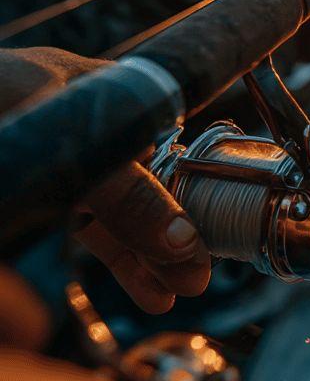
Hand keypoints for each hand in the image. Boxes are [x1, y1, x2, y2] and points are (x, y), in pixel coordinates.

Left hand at [0, 48, 210, 312]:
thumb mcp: (56, 144)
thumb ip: (120, 193)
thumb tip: (184, 238)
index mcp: (88, 86)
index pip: (161, 131)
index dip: (189, 180)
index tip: (206, 229)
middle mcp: (78, 119)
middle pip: (146, 177)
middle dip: (176, 228)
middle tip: (200, 274)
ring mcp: (56, 157)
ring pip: (118, 209)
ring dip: (151, 252)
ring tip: (178, 293)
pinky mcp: (33, 190)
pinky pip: (88, 226)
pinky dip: (118, 258)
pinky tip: (144, 291)